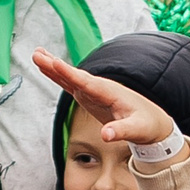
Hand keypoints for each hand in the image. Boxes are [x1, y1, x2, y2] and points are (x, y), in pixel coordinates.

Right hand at [34, 51, 182, 152]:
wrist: (153, 122)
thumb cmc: (146, 125)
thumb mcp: (136, 130)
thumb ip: (121, 131)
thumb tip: (106, 135)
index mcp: (110, 92)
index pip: (86, 81)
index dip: (70, 73)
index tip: (54, 63)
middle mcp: (100, 87)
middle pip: (74, 75)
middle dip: (56, 65)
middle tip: (37, 54)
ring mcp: (94, 91)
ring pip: (70, 77)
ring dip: (53, 67)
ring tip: (36, 55)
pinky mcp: (90, 97)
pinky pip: (71, 85)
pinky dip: (59, 77)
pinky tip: (48, 69)